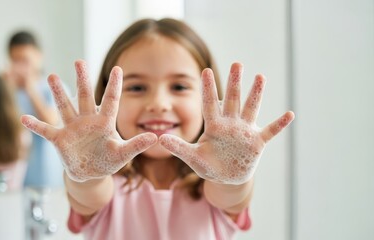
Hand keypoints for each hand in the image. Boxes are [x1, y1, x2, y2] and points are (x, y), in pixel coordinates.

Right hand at [21, 60, 156, 181]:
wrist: (91, 172)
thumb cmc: (108, 160)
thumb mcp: (123, 153)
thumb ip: (136, 145)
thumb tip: (155, 137)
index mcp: (104, 122)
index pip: (111, 101)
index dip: (115, 86)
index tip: (118, 68)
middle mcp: (87, 120)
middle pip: (84, 97)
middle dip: (82, 80)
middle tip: (79, 61)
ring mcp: (72, 128)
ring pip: (65, 107)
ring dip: (58, 93)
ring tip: (52, 76)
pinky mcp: (60, 139)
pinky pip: (46, 130)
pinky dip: (36, 125)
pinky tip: (24, 118)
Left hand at [159, 63, 294, 184]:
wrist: (226, 178)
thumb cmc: (209, 165)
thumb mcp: (193, 158)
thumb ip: (178, 148)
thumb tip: (160, 139)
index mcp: (214, 126)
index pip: (209, 104)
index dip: (208, 88)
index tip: (204, 71)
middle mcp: (230, 124)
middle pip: (232, 100)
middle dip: (234, 83)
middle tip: (237, 63)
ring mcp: (245, 132)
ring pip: (251, 109)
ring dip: (256, 94)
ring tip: (260, 77)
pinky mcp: (257, 143)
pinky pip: (270, 131)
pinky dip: (279, 124)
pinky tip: (289, 114)